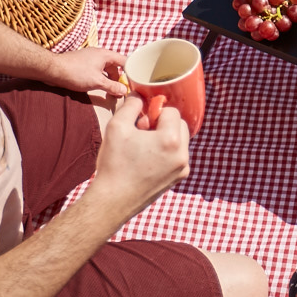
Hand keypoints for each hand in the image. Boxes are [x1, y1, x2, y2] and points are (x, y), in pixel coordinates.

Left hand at [46, 47, 127, 96]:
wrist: (53, 69)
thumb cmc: (75, 73)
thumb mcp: (97, 82)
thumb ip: (112, 86)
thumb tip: (124, 90)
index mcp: (105, 55)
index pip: (125, 61)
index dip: (131, 71)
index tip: (134, 82)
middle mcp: (99, 54)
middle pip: (116, 65)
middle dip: (119, 78)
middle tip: (121, 90)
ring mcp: (90, 58)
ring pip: (106, 68)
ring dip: (109, 79)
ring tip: (111, 90)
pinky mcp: (83, 63)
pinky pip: (97, 69)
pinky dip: (101, 77)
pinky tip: (99, 86)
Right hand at [91, 94, 190, 219]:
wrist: (113, 201)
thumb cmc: (114, 163)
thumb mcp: (117, 126)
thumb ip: (131, 105)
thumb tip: (139, 95)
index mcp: (171, 139)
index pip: (171, 111)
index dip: (155, 111)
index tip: (141, 121)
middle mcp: (182, 154)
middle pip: (180, 125)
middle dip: (163, 124)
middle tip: (142, 133)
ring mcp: (183, 168)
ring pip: (180, 140)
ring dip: (166, 137)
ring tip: (144, 147)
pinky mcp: (179, 178)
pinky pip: (178, 156)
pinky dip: (167, 152)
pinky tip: (147, 159)